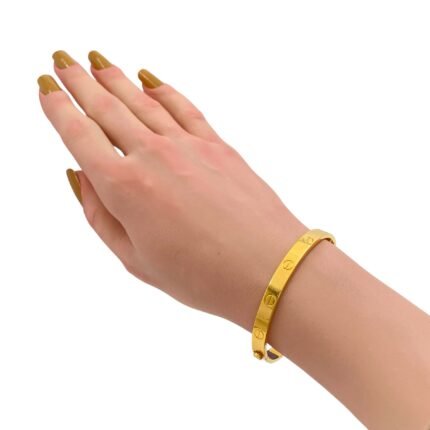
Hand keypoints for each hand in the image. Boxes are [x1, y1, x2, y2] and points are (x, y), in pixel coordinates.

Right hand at [38, 50, 305, 329]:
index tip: (47, 90)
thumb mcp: (136, 259)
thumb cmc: (203, 276)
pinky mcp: (218, 145)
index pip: (80, 136)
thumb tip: (80, 176)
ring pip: (142, 101)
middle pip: (107, 108)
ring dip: (116, 78)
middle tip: (64, 60)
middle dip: (80, 81)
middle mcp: (153, 157)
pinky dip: (164, 89)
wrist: (269, 267)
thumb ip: (101, 215)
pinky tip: (149, 78)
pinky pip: (184, 107)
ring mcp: (188, 146)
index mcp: (125, 189)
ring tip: (98, 61)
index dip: (58, 109)